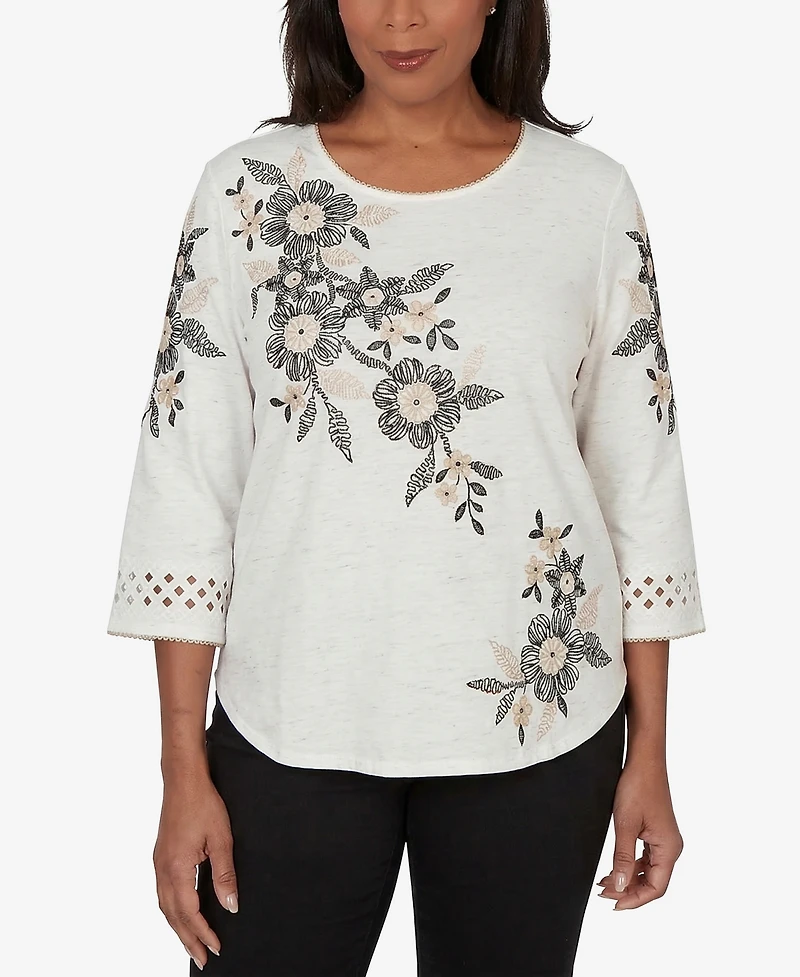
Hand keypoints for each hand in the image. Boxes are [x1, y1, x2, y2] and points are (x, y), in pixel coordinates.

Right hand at [153, 774, 238, 968]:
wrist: (183, 779)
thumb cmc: (203, 803)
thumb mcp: (221, 839)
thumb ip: (224, 875)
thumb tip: (230, 906)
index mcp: (176, 868)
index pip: (189, 913)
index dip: (203, 933)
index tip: (216, 948)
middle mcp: (162, 870)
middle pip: (172, 916)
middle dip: (187, 939)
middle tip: (202, 958)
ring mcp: (159, 863)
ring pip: (165, 906)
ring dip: (178, 927)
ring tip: (192, 943)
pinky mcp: (161, 856)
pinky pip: (164, 892)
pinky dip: (173, 909)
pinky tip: (182, 913)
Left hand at [597, 760, 682, 909]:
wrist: (644, 761)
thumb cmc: (637, 787)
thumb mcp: (625, 825)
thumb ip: (622, 858)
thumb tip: (619, 885)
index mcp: (669, 848)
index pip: (656, 887)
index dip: (635, 900)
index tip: (615, 905)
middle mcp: (670, 847)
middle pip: (653, 882)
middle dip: (628, 890)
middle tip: (603, 893)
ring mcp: (664, 840)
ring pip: (648, 871)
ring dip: (628, 879)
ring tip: (604, 883)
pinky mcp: (656, 832)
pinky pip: (645, 857)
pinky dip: (630, 865)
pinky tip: (614, 868)